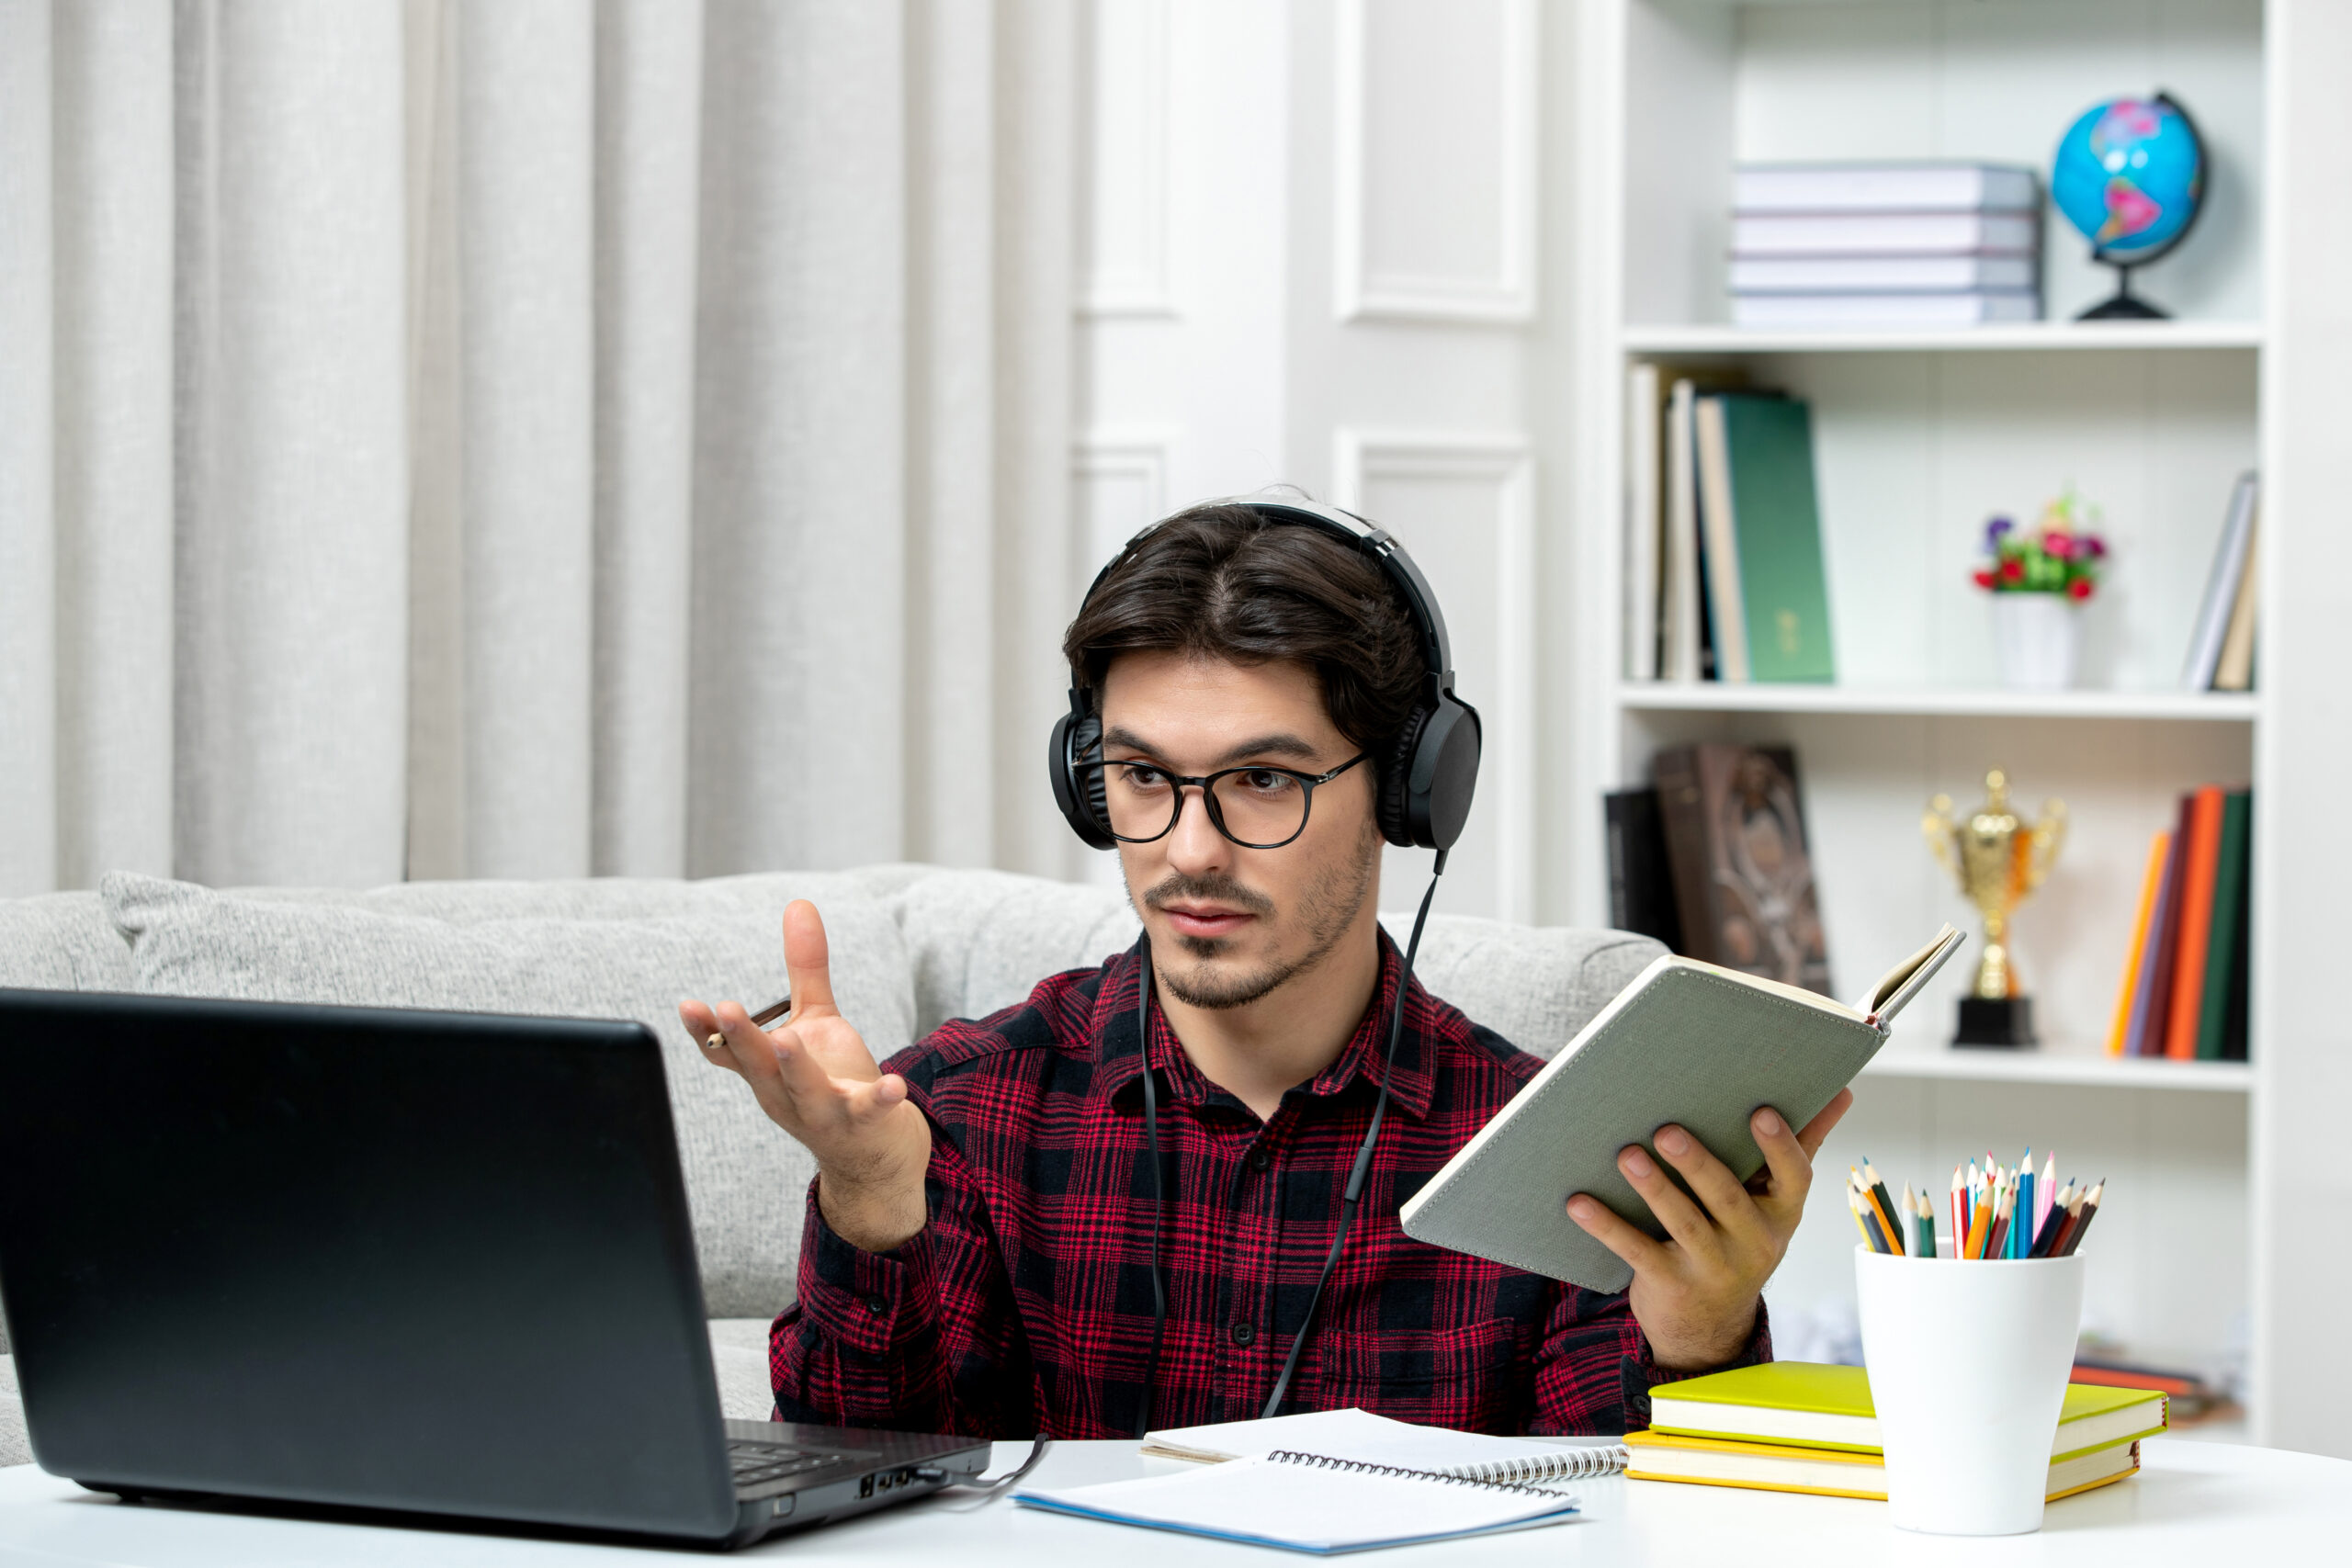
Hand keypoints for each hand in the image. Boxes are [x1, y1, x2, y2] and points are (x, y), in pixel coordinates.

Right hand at [678, 900, 931, 1252]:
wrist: (872, 1150)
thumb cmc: (832, 1080)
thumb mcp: (814, 1021)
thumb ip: (805, 968)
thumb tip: (799, 904)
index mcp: (766, 1072)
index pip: (728, 1052)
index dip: (706, 1032)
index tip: (688, 1005)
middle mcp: (785, 1095)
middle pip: (758, 1067)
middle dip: (741, 1038)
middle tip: (724, 1008)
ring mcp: (823, 1111)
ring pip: (804, 1091)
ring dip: (794, 1067)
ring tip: (787, 1041)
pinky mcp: (864, 1120)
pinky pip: (870, 1110)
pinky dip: (880, 1099)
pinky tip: (893, 1085)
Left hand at [1564, 1089, 1852, 1370]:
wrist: (1709, 1324)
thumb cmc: (1740, 1237)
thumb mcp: (1774, 1202)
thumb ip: (1800, 1146)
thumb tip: (1842, 1091)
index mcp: (1781, 1213)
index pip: (1794, 1179)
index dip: (1780, 1147)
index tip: (1760, 1111)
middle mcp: (1753, 1243)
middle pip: (1728, 1198)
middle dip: (1698, 1164)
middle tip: (1667, 1129)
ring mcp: (1712, 1267)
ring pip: (1683, 1224)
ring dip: (1654, 1188)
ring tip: (1626, 1155)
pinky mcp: (1671, 1284)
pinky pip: (1637, 1252)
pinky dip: (1606, 1226)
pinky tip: (1578, 1201)